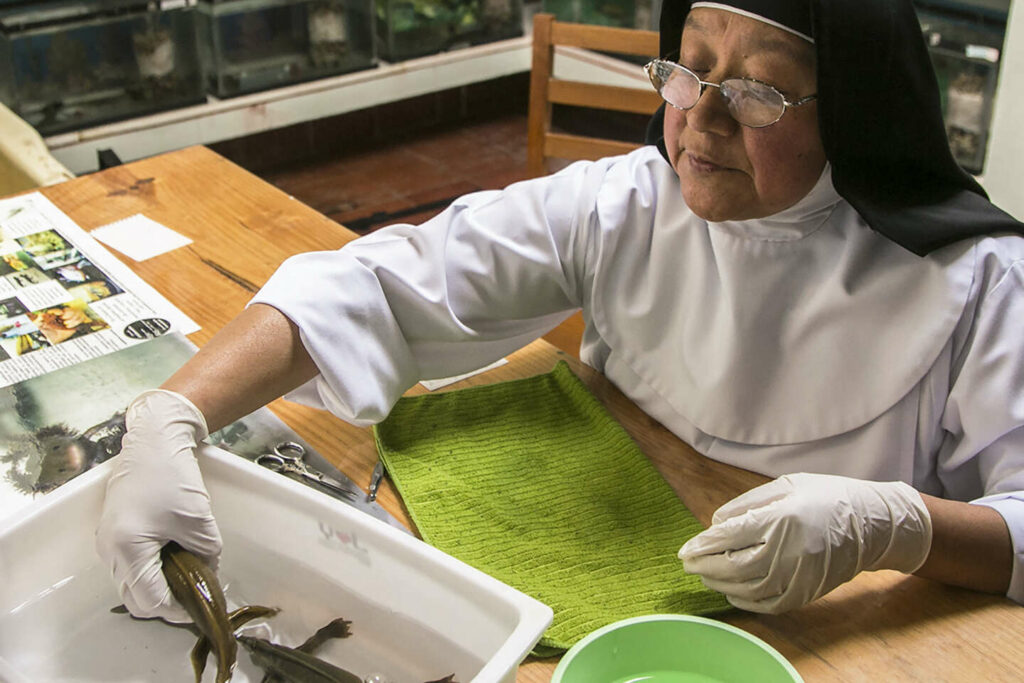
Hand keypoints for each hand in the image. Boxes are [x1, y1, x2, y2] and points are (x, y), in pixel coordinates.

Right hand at [95, 389, 221, 620]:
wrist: (153, 439)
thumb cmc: (173, 475)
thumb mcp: (198, 520)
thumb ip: (206, 556)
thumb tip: (207, 578)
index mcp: (127, 549)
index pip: (150, 601)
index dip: (178, 609)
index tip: (201, 604)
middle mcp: (110, 550)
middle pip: (136, 598)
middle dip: (167, 601)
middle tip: (195, 593)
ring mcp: (107, 542)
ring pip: (131, 584)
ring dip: (157, 586)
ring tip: (187, 574)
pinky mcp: (112, 533)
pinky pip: (129, 566)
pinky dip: (149, 571)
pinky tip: (173, 559)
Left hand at [679, 473, 931, 613]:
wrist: (873, 524)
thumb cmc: (826, 497)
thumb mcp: (785, 486)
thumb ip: (746, 504)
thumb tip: (714, 525)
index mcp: (781, 518)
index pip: (730, 536)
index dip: (702, 545)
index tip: (684, 550)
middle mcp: (789, 550)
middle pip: (733, 567)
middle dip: (704, 567)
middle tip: (688, 564)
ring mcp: (799, 576)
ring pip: (747, 589)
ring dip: (719, 585)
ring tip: (705, 576)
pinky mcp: (807, 593)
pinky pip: (768, 604)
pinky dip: (744, 601)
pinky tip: (730, 592)